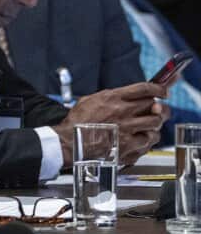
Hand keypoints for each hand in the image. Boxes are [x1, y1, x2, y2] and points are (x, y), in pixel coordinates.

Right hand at [55, 82, 169, 165]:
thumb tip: (125, 95)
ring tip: (148, 126)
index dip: (158, 88)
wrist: (70, 143)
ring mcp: (127, 129)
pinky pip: (149, 140)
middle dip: (159, 107)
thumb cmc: (76, 124)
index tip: (162, 91)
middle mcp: (123, 112)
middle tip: (157, 110)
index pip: (144, 88)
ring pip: (156, 123)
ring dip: (155, 124)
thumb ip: (110, 96)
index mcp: (112, 98)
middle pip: (155, 105)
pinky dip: (148, 139)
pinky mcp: (129, 145)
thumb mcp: (89, 101)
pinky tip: (141, 138)